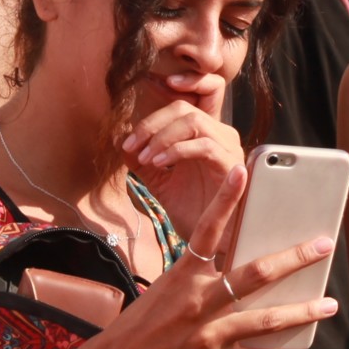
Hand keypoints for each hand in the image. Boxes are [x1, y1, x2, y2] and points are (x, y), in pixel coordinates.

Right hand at [60, 166, 340, 348]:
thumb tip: (243, 263)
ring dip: (303, 311)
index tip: (243, 171)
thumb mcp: (167, 287)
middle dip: (295, 258)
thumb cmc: (140, 323)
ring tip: (329, 304)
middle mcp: (198, 302)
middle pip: (255, 275)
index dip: (225, 199)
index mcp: (183, 276)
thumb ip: (202, 275)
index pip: (208, 230)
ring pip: (266, 320)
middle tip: (325, 244)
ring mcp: (207, 336)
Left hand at [120, 100, 243, 237]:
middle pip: (184, 109)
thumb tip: (117, 137)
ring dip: (162, 137)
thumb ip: (140, 159)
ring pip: (194, 122)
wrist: (208, 241)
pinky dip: (177, 150)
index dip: (152, 114)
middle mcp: (220, 136)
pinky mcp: (232, 164)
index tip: (128, 134)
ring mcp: (228, 148)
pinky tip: (159, 163)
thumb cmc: (191, 209)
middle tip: (130, 145)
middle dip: (151, 124)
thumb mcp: (158, 180)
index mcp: (204, 135)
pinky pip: (205, 146)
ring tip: (144, 158)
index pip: (180, 106)